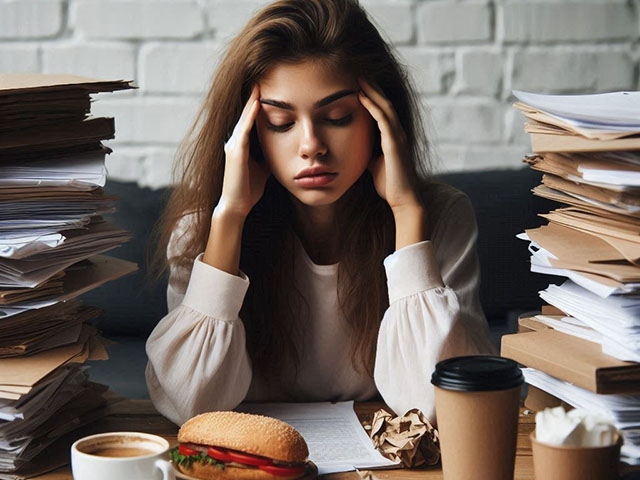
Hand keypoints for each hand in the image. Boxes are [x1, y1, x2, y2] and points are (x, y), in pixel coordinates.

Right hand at [218, 84, 269, 218]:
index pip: (249, 121)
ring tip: (258, 86)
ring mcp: (233, 146)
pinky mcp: (236, 152)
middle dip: (253, 98)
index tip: (266, 92)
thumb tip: (281, 149)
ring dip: (251, 102)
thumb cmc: (249, 189)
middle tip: (260, 80)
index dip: (257, 106)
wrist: (237, 206)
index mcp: (241, 145)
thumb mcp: (263, 168)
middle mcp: (234, 142)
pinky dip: (250, 117)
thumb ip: (268, 156)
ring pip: (243, 119)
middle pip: (245, 115)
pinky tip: (257, 105)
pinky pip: (244, 130)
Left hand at [358, 78, 420, 212]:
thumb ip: (368, 153)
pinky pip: (383, 119)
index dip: (373, 95)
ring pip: (385, 106)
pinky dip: (372, 106)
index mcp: (393, 137)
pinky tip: (362, 97)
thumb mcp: (374, 165)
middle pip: (385, 102)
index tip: (359, 83)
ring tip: (359, 78)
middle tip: (359, 72)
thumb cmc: (390, 184)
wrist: (403, 200)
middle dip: (372, 86)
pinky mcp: (395, 144)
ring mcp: (398, 137)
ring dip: (372, 91)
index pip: (383, 110)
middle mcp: (398, 133)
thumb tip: (356, 149)